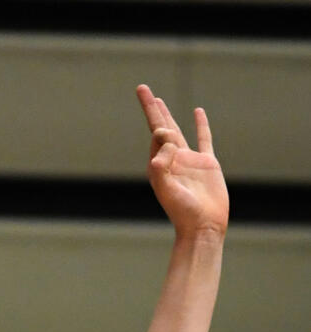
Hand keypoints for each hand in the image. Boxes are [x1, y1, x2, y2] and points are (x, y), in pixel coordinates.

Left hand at [136, 85, 227, 238]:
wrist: (204, 226)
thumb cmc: (184, 212)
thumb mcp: (168, 191)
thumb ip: (161, 168)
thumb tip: (164, 143)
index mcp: (158, 166)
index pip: (156, 136)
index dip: (161, 129)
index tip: (167, 135)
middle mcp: (171, 160)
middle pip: (160, 127)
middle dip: (152, 108)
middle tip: (141, 88)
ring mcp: (189, 160)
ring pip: (177, 131)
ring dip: (167, 114)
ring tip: (158, 99)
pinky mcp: (206, 163)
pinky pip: (203, 139)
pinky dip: (201, 125)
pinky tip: (198, 112)